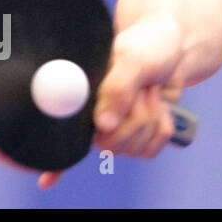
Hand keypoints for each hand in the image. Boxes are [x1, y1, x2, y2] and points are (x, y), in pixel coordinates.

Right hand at [38, 13, 184, 189]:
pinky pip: (154, 146)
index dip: (57, 162)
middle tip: (143, 89)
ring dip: (152, 117)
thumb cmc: (146, 44)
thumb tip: (103, 126)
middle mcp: (96, 119)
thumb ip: (117, 88)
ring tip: (150, 90)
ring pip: (136, 147)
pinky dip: (164, 125)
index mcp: (82, 101)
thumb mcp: (133, 58)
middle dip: (137, 117)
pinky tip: (160, 107)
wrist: (172, 43)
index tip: (49, 178)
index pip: (67, 136)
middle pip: (113, 145)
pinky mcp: (140, 133)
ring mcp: (119, 128)